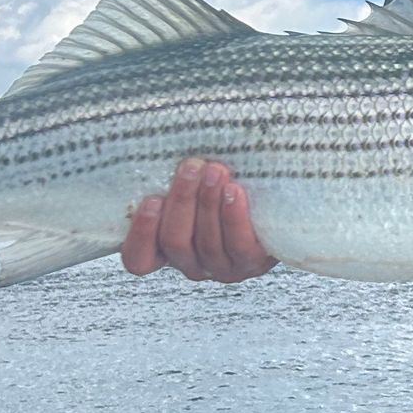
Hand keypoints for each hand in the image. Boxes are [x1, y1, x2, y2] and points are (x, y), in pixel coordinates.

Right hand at [121, 160, 277, 282]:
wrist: (274, 209)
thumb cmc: (222, 188)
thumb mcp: (194, 184)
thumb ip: (177, 178)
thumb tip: (155, 145)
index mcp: (166, 249)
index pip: (138, 258)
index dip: (141, 234)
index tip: (151, 200)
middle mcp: (190, 263)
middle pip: (175, 240)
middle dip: (182, 200)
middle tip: (191, 167)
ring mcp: (220, 267)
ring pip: (206, 242)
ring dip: (209, 202)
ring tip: (215, 171)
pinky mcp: (250, 264)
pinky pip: (239, 246)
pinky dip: (234, 217)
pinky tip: (234, 191)